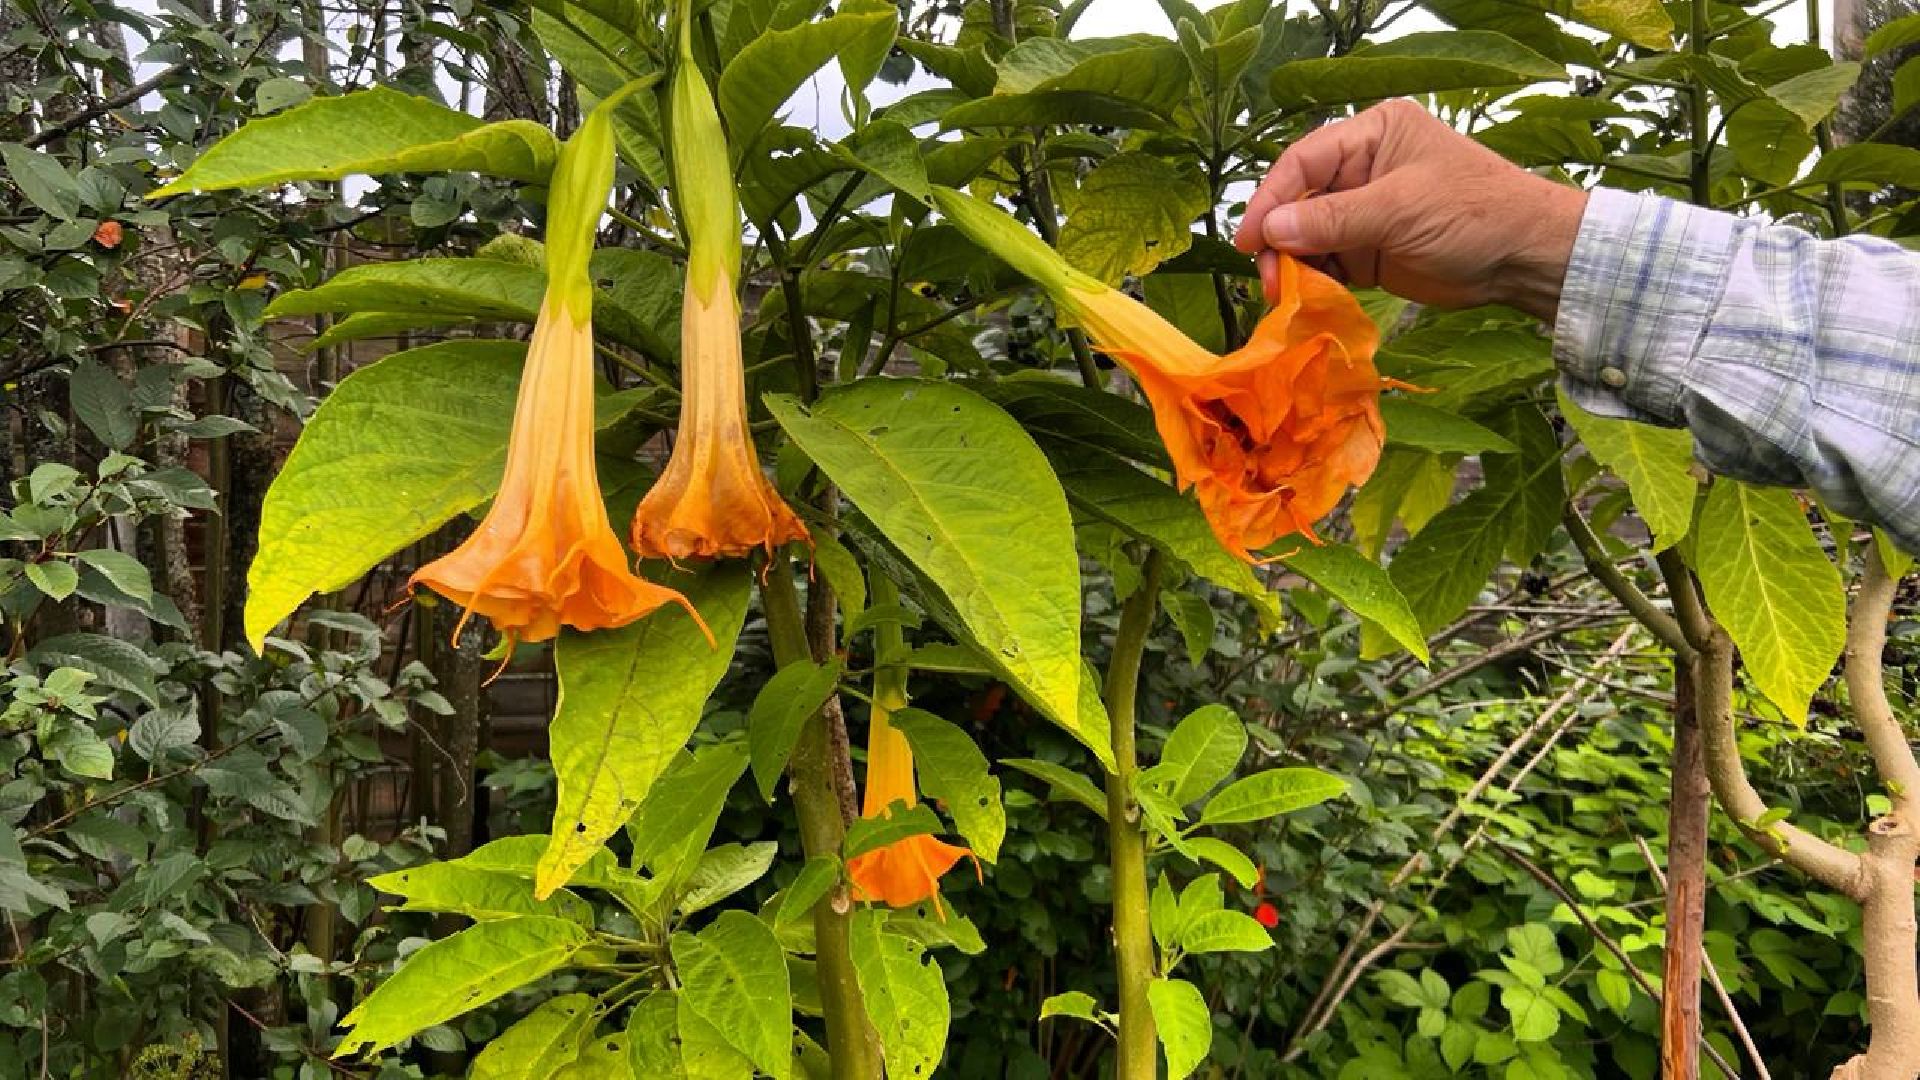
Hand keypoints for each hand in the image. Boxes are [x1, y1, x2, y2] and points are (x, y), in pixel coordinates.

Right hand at [1232, 99, 1588, 321]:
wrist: (1523, 258)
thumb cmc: (1474, 213)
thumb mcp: (1399, 209)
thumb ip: (1333, 219)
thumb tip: (1271, 232)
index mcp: (1372, 134)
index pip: (1304, 161)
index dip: (1272, 199)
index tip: (1250, 238)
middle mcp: (1361, 169)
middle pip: (1299, 201)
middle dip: (1278, 238)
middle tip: (1266, 277)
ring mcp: (1363, 212)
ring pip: (1306, 236)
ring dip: (1291, 265)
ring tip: (1282, 295)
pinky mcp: (1368, 252)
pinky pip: (1326, 264)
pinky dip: (1312, 282)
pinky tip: (1304, 299)